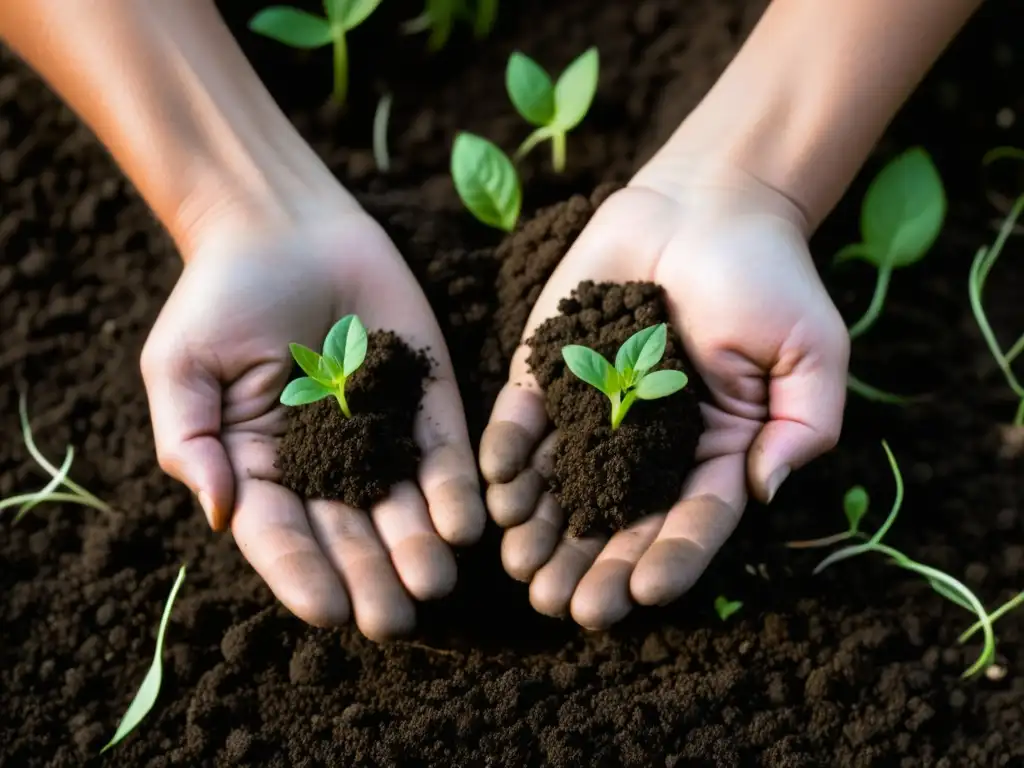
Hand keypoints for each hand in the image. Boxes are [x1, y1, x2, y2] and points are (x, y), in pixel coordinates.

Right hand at [141, 211, 484, 639]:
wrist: (286, 226)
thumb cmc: (220, 296)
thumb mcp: (182, 366)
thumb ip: (190, 440)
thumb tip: (219, 513)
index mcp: (261, 469)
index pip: (282, 536)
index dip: (302, 575)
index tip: (328, 611)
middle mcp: (325, 467)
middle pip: (350, 535)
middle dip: (372, 578)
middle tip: (395, 619)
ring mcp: (380, 437)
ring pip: (403, 507)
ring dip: (420, 546)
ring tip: (435, 580)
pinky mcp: (427, 403)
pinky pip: (445, 455)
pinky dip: (456, 491)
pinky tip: (466, 524)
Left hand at [479, 164, 848, 628]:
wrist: (707, 202)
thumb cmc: (770, 275)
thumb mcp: (812, 351)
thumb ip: (803, 426)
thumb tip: (768, 491)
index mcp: (713, 451)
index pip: (691, 519)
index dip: (669, 559)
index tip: (643, 593)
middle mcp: (647, 444)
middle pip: (618, 518)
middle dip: (591, 565)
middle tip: (561, 605)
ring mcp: (594, 409)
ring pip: (563, 483)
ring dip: (541, 528)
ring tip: (520, 566)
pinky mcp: (550, 370)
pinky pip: (525, 419)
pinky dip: (510, 453)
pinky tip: (497, 487)